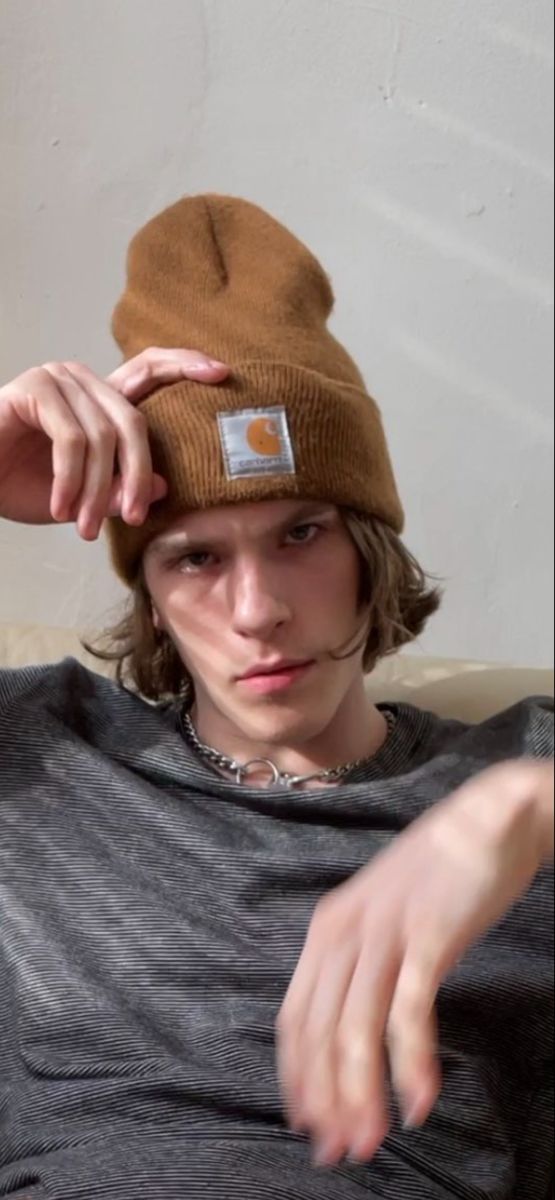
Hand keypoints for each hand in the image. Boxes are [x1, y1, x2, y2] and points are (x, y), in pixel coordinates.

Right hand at [0, 347, 228, 537]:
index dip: (185, 367)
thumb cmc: (19, 485)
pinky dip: (70, 480)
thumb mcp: (80, 499)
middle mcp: (83, 380)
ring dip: (95, 489)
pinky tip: (61, 507)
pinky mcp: (33, 388)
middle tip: (134, 518)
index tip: (222, 374)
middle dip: (138, 474)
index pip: (150, 371)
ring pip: (103, 436)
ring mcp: (57, 378)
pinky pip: (72, 438)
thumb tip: (165, 488)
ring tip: (82, 527)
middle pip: (134, 420)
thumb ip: (119, 492)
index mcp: (100, 399)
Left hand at [276, 758, 552, 1167]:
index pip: (295, 1017)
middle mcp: (345, 931)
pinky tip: (419, 1101)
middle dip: (326, 1099)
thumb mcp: (385, 917)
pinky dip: (410, 1064)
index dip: (298, 1077)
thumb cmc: (440, 875)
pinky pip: (410, 1013)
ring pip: (356, 1030)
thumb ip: (365, 964)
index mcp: (329, 928)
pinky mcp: (428, 938)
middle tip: (338, 1152)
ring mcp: (385, 933)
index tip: (308, 1123)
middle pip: (319, 1032)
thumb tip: (352, 1031)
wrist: (489, 819)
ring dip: (361, 1094)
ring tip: (371, 1140)